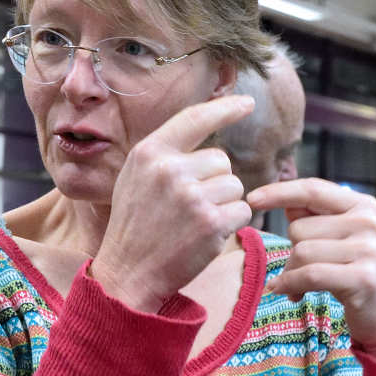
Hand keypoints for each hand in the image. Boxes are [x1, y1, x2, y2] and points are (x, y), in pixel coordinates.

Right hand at [93, 95, 254, 311]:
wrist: (127, 273)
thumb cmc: (135, 226)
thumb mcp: (136, 178)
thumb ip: (165, 154)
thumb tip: (206, 128)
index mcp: (149, 153)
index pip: (195, 118)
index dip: (225, 108)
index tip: (247, 103)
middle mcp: (170, 169)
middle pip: (221, 160)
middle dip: (215, 182)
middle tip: (187, 208)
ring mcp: (191, 196)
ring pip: (234, 186)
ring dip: (224, 204)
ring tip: (193, 223)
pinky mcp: (210, 222)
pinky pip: (242, 210)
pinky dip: (231, 223)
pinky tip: (206, 236)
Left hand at [247, 178, 375, 363]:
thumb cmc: (361, 276)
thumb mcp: (345, 240)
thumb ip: (317, 218)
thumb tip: (285, 202)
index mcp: (363, 206)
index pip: (312, 189)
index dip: (279, 192)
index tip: (252, 198)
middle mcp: (368, 222)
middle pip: (300, 227)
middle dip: (291, 253)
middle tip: (299, 273)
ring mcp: (368, 248)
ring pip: (301, 251)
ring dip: (292, 273)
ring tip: (299, 287)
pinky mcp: (363, 277)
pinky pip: (310, 275)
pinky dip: (292, 284)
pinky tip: (289, 293)